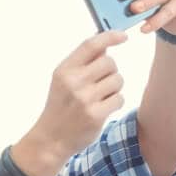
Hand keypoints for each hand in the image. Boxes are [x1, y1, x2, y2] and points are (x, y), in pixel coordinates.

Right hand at [15, 31, 127, 175]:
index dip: (110, 36)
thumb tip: (105, 43)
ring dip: (114, 88)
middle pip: (109, 62)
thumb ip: (82, 63)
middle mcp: (74, 82)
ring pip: (117, 80)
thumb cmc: (60, 107)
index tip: (123, 36)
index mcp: (64, 70)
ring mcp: (85, 99)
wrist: (51, 139)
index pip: (90, 45)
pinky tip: (103, 108)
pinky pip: (119, 98)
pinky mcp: (96, 115)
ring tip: (101, 97)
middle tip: (101, 83)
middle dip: (111, 71)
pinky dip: (115, 102)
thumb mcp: (62, 81)